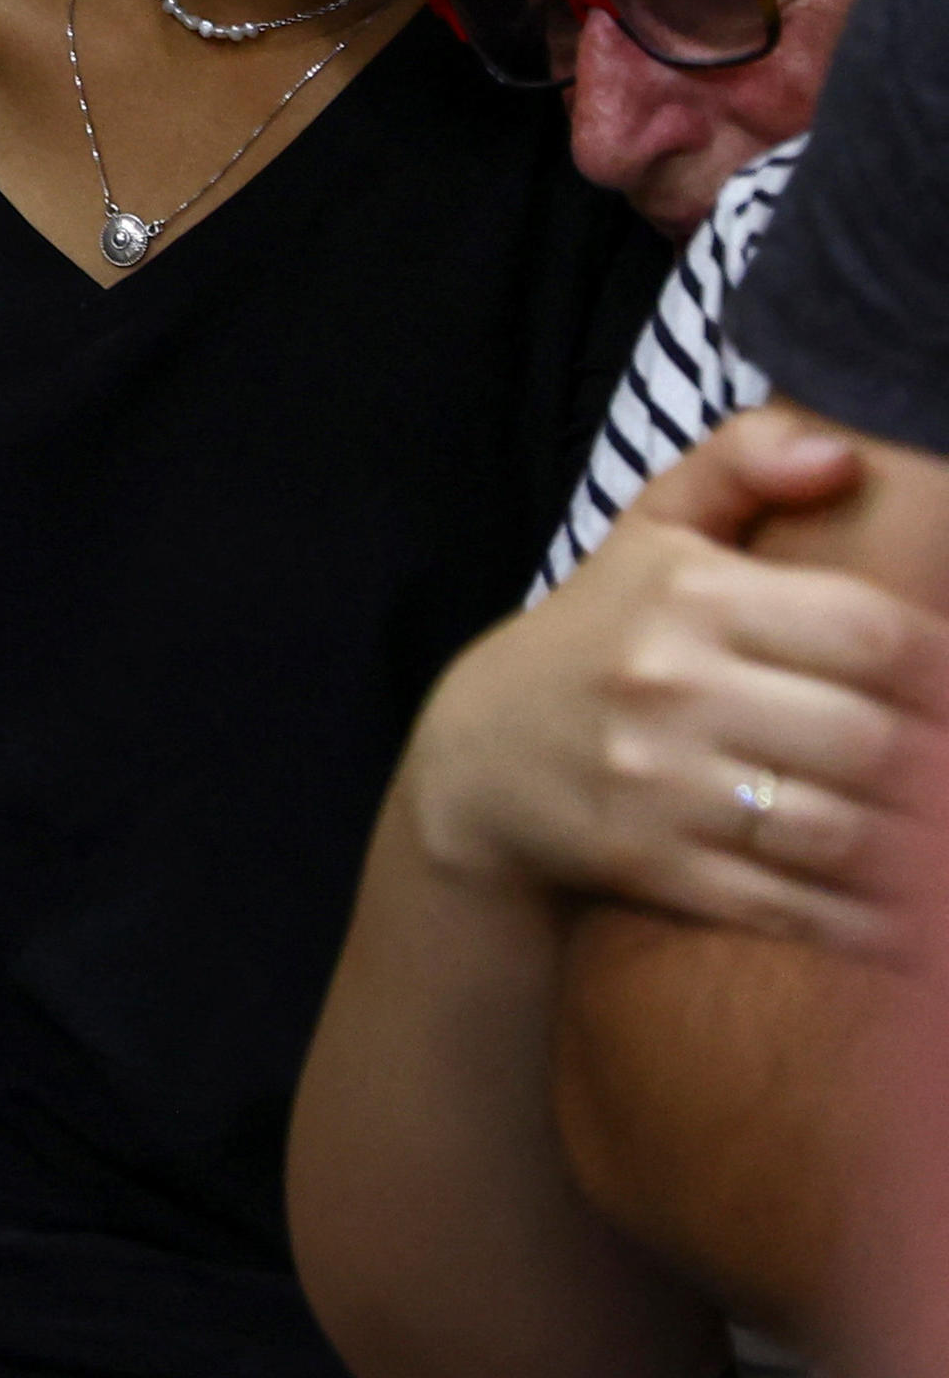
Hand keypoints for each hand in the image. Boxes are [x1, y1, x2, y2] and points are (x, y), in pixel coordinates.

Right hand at [401, 406, 939, 947]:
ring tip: (945, 849)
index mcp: (690, 594)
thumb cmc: (599, 639)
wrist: (476, 763)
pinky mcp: (651, 865)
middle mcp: (671, 685)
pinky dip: (868, 923)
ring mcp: (657, 783)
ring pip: (845, 834)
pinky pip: (793, 904)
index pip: (873, 632)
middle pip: (874, 742)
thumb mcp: (651, 532)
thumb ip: (741, 465)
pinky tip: (910, 919)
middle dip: (947, 772)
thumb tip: (842, 454)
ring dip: (922, 856)